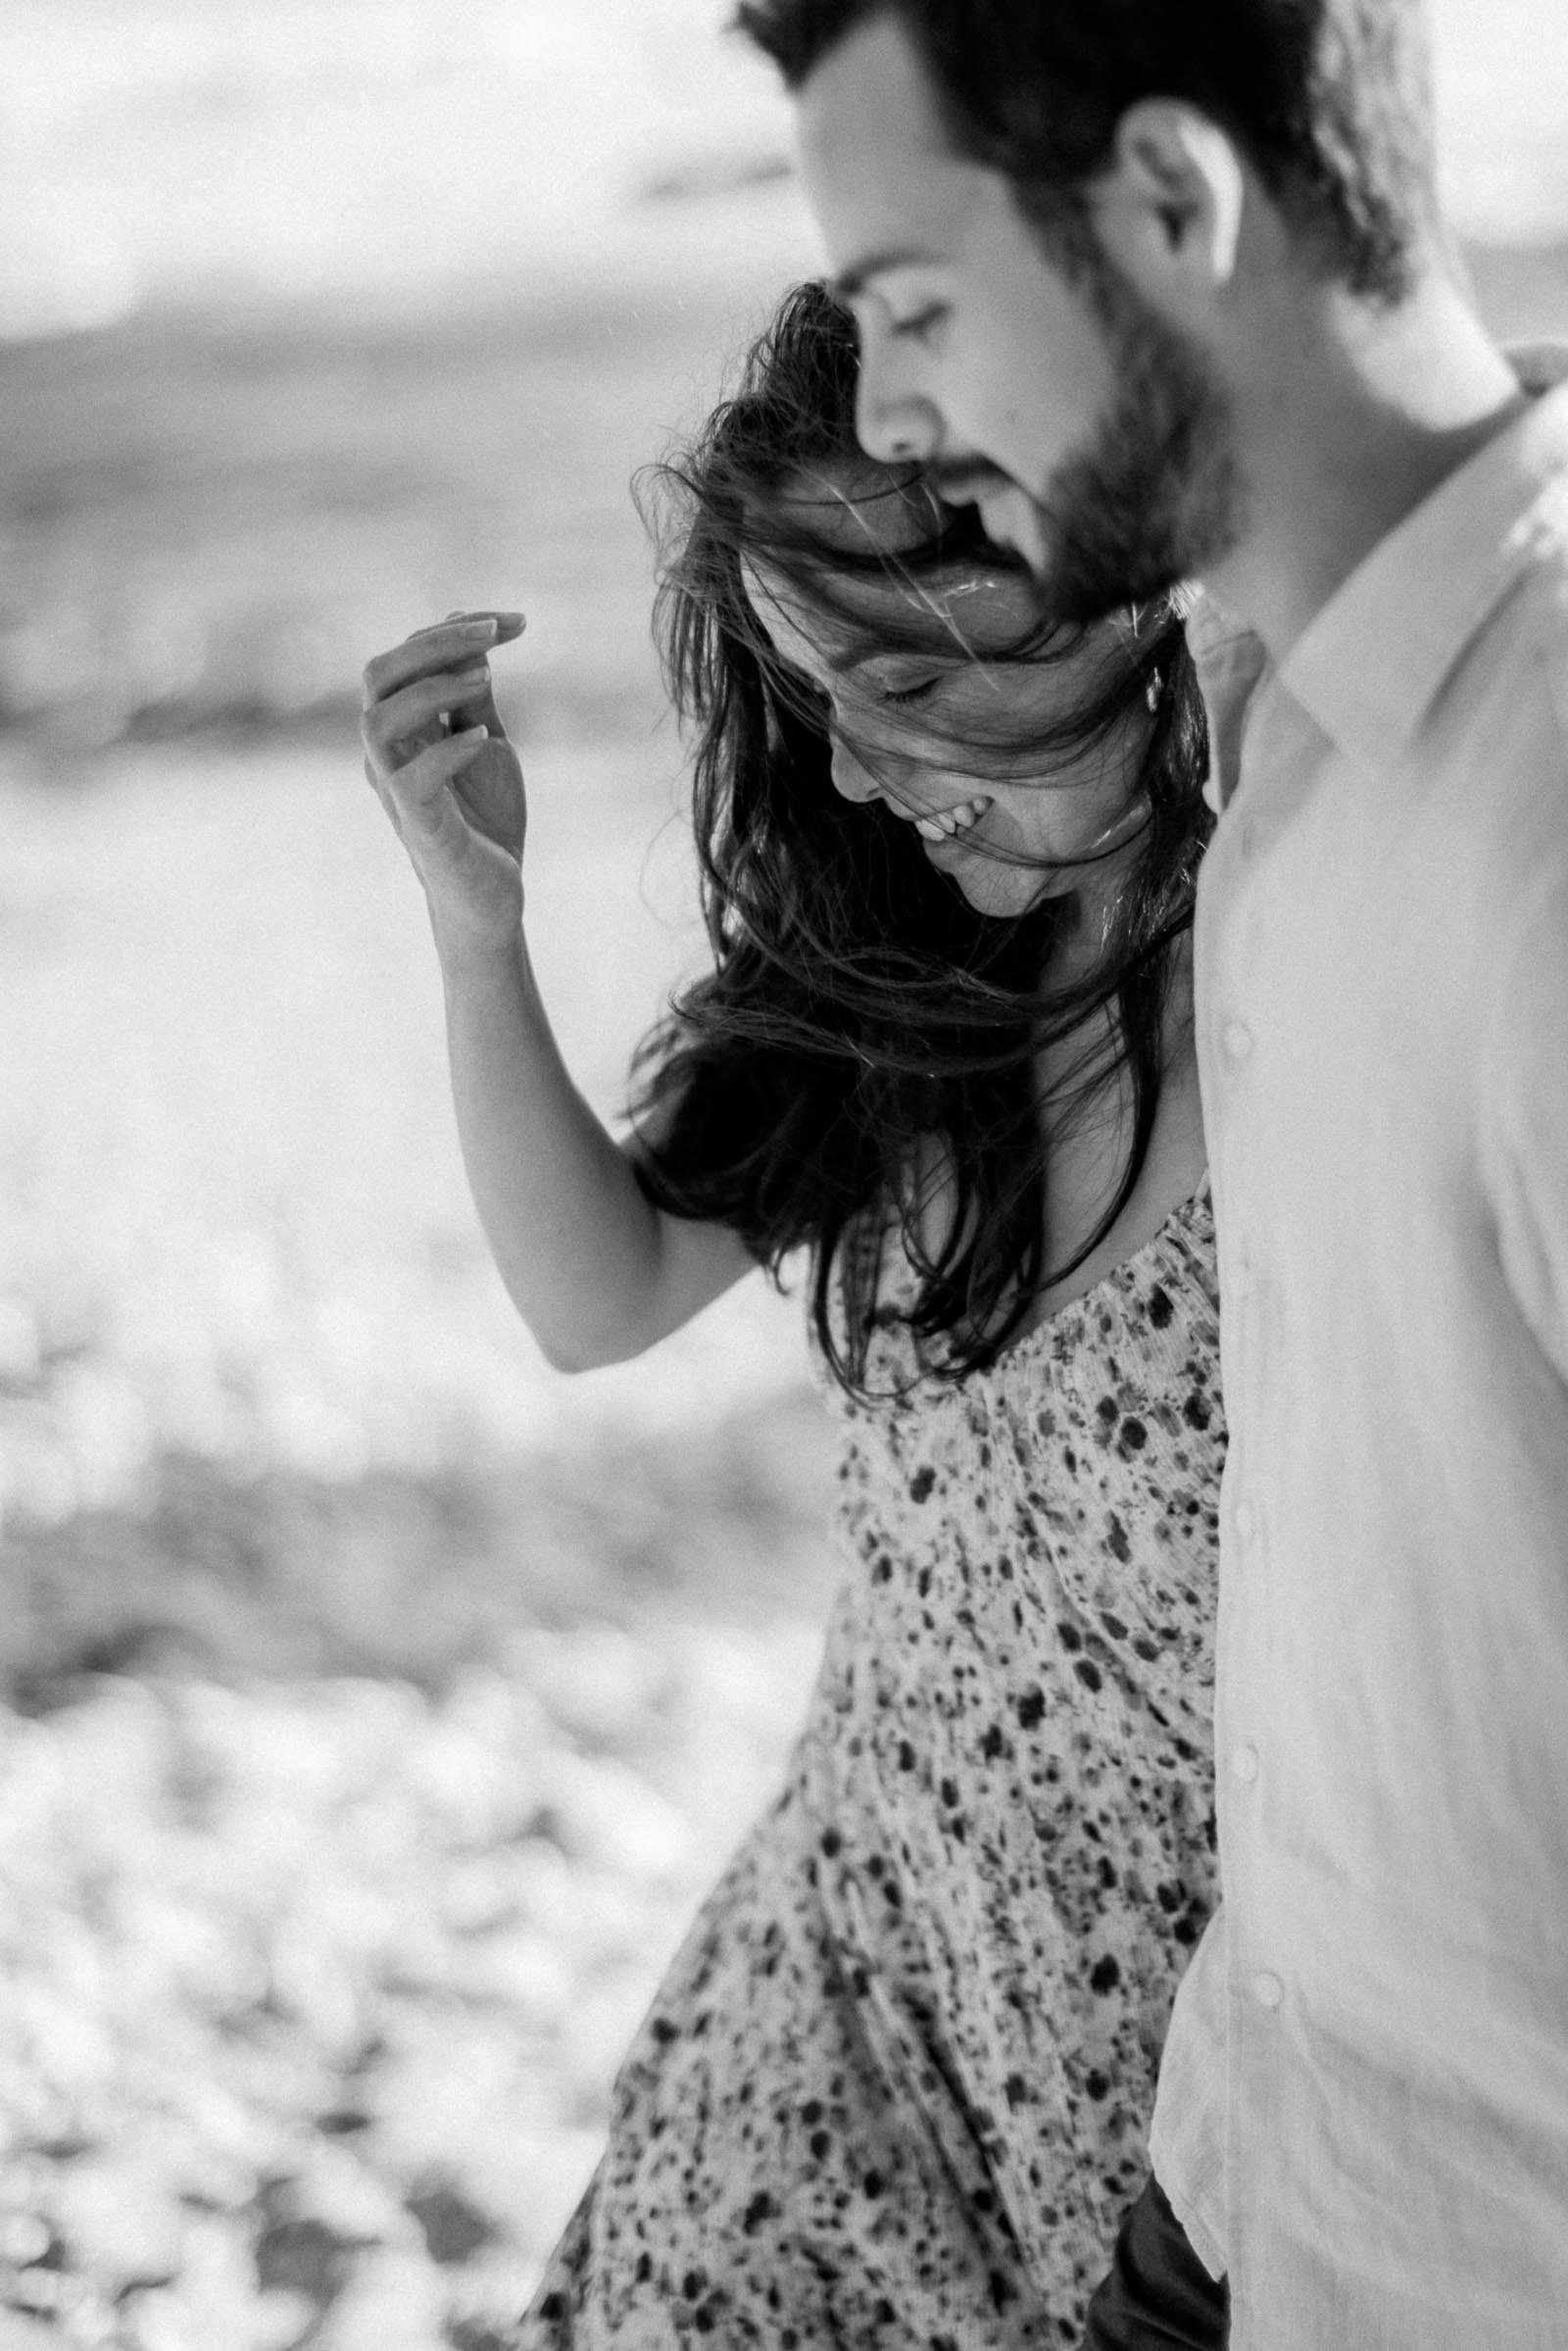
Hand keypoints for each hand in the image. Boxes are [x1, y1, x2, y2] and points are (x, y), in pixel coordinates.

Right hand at [360, 609, 528, 959]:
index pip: (406, 657)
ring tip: (488, 680)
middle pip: (377, 674)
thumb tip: (470, 631)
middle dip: (434, 643)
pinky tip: (486, 738)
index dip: (456, 629)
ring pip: (377, 720)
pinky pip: (411, 778)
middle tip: (495, 633)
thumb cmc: (484, 817)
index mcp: (401, 727)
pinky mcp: (419, 825)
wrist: (492, 894)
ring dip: (433, 689)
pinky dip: (448, 749)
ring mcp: (395, 789)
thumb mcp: (485, 740)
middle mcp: (386, 752)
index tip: (516, 622)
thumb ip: (471, 694)